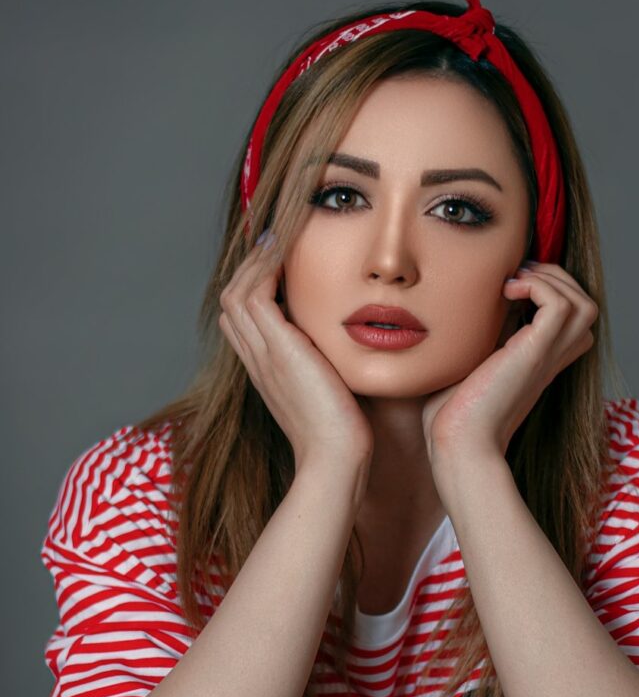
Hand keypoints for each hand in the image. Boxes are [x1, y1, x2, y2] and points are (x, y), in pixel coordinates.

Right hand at [218, 235, 373, 470]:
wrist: (336, 457)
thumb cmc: (343, 435)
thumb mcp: (332, 393)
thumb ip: (329, 369)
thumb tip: (347, 352)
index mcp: (267, 370)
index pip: (243, 319)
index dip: (255, 288)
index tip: (279, 266)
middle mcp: (258, 360)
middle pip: (232, 300)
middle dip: (251, 268)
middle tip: (275, 242)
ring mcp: (263, 354)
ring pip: (237, 292)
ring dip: (257, 262)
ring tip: (279, 239)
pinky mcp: (278, 348)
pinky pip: (256, 294)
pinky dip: (267, 269)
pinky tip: (288, 254)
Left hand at [421, 260, 597, 471]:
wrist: (458, 442)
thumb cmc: (453, 413)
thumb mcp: (468, 363)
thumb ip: (479, 335)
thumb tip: (465, 306)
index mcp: (539, 361)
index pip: (570, 318)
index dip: (551, 290)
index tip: (511, 284)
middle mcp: (550, 358)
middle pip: (586, 306)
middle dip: (555, 278)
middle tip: (515, 278)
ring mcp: (546, 356)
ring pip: (584, 303)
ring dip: (552, 280)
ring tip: (514, 283)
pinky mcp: (534, 354)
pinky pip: (561, 305)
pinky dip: (539, 286)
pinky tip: (507, 292)